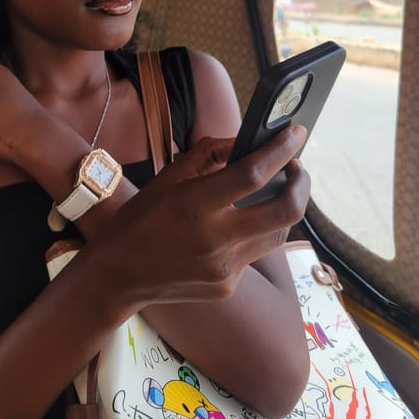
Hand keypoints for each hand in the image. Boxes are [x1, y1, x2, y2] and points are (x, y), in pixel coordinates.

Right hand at [91, 125, 309, 306]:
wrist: (117, 275)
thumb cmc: (140, 218)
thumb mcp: (167, 178)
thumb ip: (207, 155)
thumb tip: (242, 142)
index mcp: (194, 205)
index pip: (253, 174)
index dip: (281, 151)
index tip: (296, 133)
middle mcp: (215, 240)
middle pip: (285, 210)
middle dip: (302, 183)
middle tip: (297, 167)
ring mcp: (224, 268)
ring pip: (279, 233)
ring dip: (285, 207)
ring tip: (277, 190)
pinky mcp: (227, 286)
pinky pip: (255, 253)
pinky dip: (255, 232)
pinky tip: (242, 223)